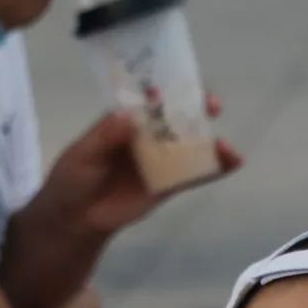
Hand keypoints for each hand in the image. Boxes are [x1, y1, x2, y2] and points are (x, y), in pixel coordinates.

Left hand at [41, 99, 241, 239]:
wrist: (75, 217)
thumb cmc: (73, 177)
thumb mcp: (82, 153)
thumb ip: (105, 136)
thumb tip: (130, 116)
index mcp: (126, 120)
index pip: (149, 98)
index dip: (162, 90)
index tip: (168, 90)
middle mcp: (149, 135)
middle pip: (178, 115)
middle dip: (197, 107)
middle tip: (212, 104)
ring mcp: (161, 159)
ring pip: (191, 143)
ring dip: (211, 139)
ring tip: (225, 144)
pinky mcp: (169, 184)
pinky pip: (195, 173)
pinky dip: (215, 167)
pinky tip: (234, 161)